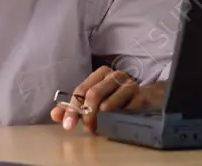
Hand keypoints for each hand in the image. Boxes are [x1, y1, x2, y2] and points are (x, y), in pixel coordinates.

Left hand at [50, 66, 164, 133]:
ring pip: (108, 104)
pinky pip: (124, 111)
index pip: (81, 90)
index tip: (67, 125)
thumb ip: (73, 108)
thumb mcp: (94, 102)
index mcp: (101, 74)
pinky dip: (117, 119)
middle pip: (93, 94)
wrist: (146, 99)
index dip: (72, 109)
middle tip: (87, 128)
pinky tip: (115, 122)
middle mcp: (115, 75)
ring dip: (101, 119)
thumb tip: (55, 115)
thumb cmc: (116, 99)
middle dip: (86, 115)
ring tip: (100, 127)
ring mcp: (129, 85)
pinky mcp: (140, 96)